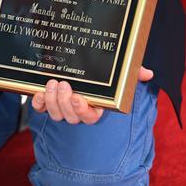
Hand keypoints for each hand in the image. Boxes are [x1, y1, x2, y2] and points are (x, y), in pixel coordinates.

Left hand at [31, 66, 153, 123]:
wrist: (76, 68)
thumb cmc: (102, 75)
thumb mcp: (118, 73)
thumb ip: (132, 73)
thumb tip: (147, 73)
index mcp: (95, 107)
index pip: (90, 117)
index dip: (82, 110)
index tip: (79, 97)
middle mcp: (77, 111)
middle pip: (70, 117)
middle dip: (64, 102)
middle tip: (63, 84)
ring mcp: (61, 108)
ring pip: (55, 114)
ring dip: (51, 100)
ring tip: (52, 83)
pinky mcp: (46, 103)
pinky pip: (40, 109)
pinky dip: (38, 103)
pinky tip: (38, 92)